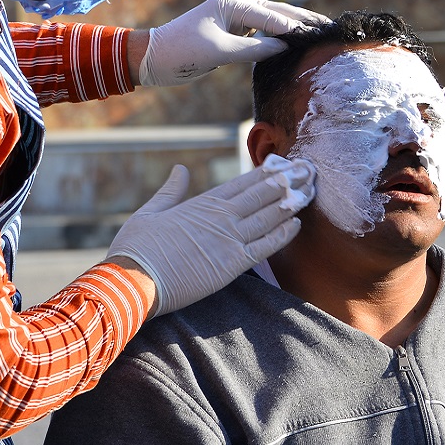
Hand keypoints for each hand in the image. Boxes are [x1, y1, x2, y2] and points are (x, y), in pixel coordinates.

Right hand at [106, 155, 316, 314]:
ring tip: (310, 189)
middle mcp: (221, 217)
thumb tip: (180, 169)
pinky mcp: (232, 264)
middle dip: (287, 180)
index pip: (243, 183)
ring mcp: (229, 240)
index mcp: (202, 203)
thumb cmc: (136, 248)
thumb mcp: (151, 212)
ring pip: (269, 215)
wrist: (134, 280)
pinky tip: (296, 223)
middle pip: (262, 194)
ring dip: (291, 201)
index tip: (284, 163)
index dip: (266, 172)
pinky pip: (265, 246)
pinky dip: (282, 233)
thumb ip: (171, 190)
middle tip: (308, 169)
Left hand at [138, 0, 328, 86]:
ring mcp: (231, 19)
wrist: (152, 59)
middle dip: (299, 18)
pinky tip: (290, 42)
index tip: (315, 33)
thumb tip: (283, 47)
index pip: (269, 14)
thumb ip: (253, 49)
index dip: (293, 24)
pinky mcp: (229, 33)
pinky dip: (275, 37)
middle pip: (274, 11)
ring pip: (268, 21)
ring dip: (290, 26)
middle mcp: (233, 7)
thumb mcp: (218, 52)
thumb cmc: (180, 52)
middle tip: (325, 25)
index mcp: (230, 5)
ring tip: (314, 31)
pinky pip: (258, 33)